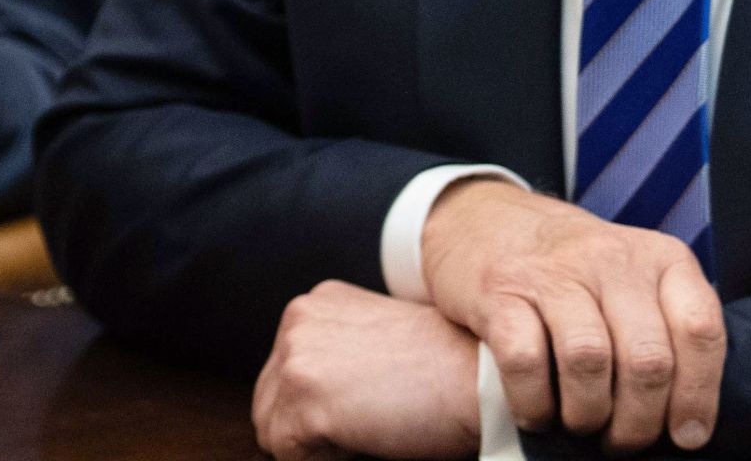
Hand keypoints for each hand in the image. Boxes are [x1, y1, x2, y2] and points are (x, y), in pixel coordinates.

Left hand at [251, 280, 480, 460]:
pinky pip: (290, 457)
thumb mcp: (379, 339)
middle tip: (366, 430)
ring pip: (274, 433)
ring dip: (314, 447)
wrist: (480, 377)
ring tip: (369, 434)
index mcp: (315, 304)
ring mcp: (296, 359)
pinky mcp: (304, 402)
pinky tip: (369, 443)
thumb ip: (338, 355)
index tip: (360, 413)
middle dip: (307, 428)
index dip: (318, 406)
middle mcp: (297, 321)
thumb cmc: (446, 366)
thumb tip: (313, 404)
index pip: (283, 374)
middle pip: (270, 402)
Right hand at [422, 181, 724, 449]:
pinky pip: (525, 361)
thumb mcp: (638, 282)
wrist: (492, 222)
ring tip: (583, 425)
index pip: (699, 330)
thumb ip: (668, 332)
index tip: (686, 435)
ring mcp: (554, 272)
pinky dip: (534, 402)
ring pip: (589, 361)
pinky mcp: (500, 290)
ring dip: (588, 415)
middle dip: (639, 422)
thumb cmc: (580, 273)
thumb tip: (688, 420)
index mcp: (662, 259)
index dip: (698, 395)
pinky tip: (537, 412)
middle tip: (623, 440)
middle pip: (647, 359)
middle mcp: (612, 259)